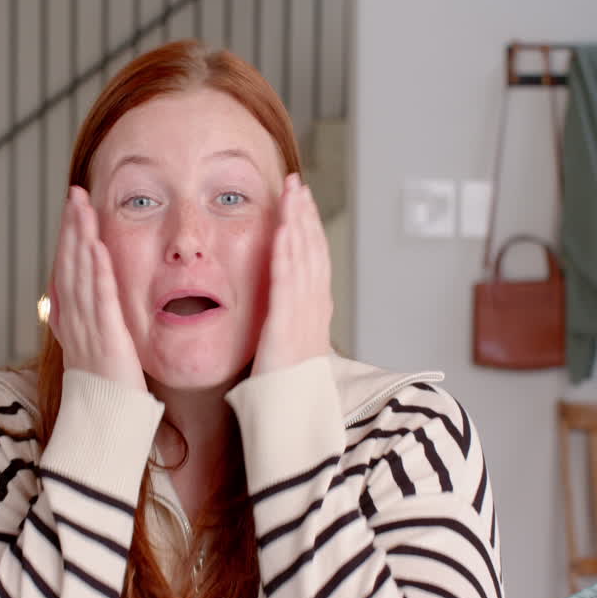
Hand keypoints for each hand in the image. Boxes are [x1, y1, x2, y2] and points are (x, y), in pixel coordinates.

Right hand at [48, 186, 146, 390]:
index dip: (68, 239)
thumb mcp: (95, 348)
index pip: (66, 270)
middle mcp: (73, 320)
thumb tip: (97, 299)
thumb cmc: (106, 389)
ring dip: (80, 238)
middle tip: (74, 194)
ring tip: (82, 206)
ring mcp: (87, 328)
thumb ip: (94, 321)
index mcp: (69, 320)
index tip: (72, 211)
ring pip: (79, 274)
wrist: (104, 424)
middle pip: (68, 264)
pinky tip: (96, 247)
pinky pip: (99, 299)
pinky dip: (96, 271)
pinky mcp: (107, 338)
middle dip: (71, 227)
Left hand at [252, 173, 333, 374]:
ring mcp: (304, 313)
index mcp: (315, 309)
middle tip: (298, 184)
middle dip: (306, 214)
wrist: (290, 413)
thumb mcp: (290, 343)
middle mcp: (315, 306)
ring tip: (292, 194)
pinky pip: (287, 281)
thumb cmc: (286, 384)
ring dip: (298, 222)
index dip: (310, 227)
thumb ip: (286, 319)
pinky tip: (284, 229)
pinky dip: (287, 252)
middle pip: (314, 249)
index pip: (315, 258)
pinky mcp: (286, 323)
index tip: (302, 201)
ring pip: (304, 257)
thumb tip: (280, 305)